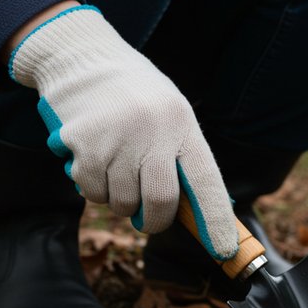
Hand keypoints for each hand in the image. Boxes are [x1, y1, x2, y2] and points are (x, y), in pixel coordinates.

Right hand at [8, 5, 236, 259]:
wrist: (83, 58)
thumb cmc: (134, 95)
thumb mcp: (170, 114)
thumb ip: (180, 156)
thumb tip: (191, 211)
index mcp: (183, 127)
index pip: (206, 182)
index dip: (216, 220)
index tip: (224, 250)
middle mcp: (154, 134)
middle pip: (161, 202)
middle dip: (155, 220)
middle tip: (148, 219)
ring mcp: (118, 141)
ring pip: (123, 203)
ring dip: (120, 201)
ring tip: (117, 172)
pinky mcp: (85, 146)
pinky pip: (93, 192)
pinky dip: (94, 189)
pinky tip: (94, 162)